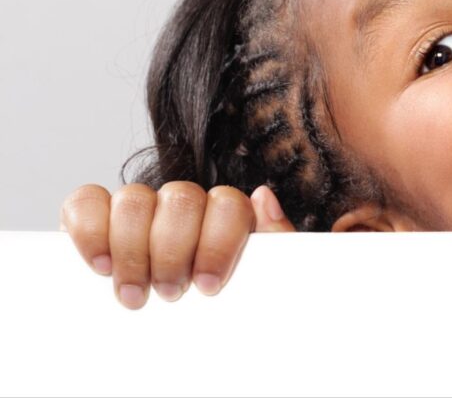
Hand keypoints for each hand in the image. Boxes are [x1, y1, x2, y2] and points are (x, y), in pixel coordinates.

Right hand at [60, 182, 294, 308]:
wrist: (184, 346)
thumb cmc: (225, 308)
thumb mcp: (260, 283)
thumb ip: (274, 240)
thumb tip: (263, 196)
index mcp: (224, 215)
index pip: (227, 203)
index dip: (217, 241)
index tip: (208, 286)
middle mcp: (183, 205)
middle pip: (180, 199)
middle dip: (174, 251)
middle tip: (171, 292)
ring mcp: (139, 208)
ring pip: (135, 198)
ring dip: (133, 250)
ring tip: (135, 293)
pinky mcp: (95, 217)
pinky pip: (86, 201)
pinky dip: (90, 230)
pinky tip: (101, 265)